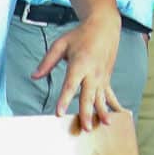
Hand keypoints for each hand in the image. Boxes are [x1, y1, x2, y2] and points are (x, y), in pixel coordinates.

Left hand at [33, 10, 122, 129]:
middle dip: (87, 112)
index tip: (59, 113)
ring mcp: (102, 76)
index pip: (70, 85)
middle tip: (86, 127)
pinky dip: (114, 105)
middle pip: (89, 96)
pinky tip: (118, 115)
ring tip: (105, 125)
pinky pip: (110, 94)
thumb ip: (47, 62)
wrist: (104, 27)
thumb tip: (34, 76)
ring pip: (102, 98)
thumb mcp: (60, 45)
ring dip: (103, 112)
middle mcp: (93, 73)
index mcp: (80, 64)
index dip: (64, 100)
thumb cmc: (80, 35)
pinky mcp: (107, 78)